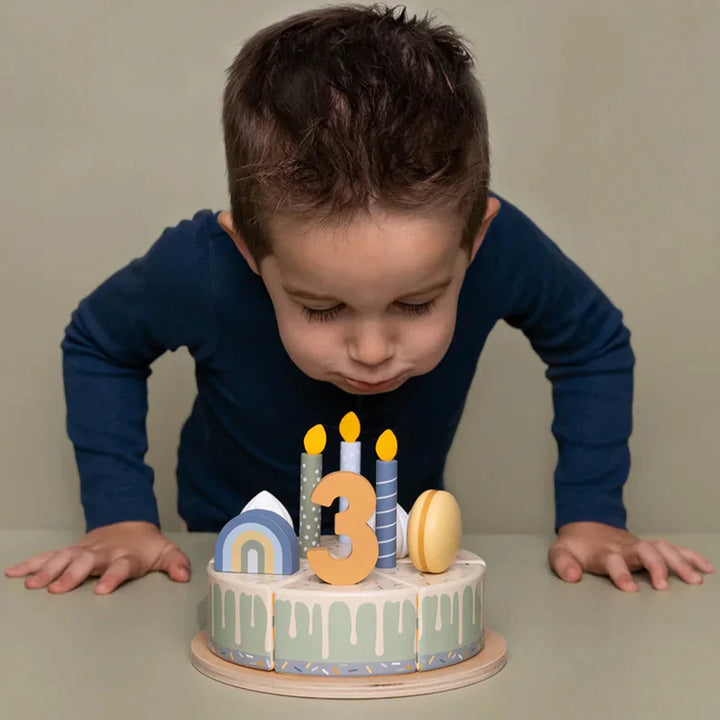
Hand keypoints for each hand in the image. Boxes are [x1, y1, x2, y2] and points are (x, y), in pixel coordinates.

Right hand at [4, 521, 190, 594]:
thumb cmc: (146, 545)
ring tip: (32, 585)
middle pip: (87, 562)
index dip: (113, 577)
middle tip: (57, 589)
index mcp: (127, 556)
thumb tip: (184, 576)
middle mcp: (104, 552)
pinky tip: (14, 572)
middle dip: (72, 574)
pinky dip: (32, 563)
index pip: (121, 566)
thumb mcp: (166, 552)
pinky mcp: (72, 550)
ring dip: (48, 570)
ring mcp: (85, 550)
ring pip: (65, 558)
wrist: (129, 522)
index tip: (102, 590)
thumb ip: (176, 563)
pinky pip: (50, 555)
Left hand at [548, 521, 714, 590]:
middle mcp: (624, 548)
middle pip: (643, 551)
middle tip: (664, 587)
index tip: (629, 589)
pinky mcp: (650, 547)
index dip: (620, 572)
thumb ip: (562, 564)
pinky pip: (673, 549)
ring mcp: (639, 546)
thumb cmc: (575, 546)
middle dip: (655, 567)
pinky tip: (705, 569)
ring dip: (678, 562)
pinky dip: (690, 556)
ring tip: (694, 581)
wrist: (586, 525)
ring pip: (662, 548)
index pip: (612, 560)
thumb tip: (573, 577)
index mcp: (603, 552)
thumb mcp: (560, 553)